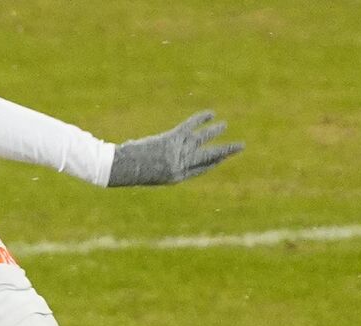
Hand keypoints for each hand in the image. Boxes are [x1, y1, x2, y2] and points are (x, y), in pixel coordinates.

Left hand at [108, 111, 243, 186]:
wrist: (121, 169)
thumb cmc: (131, 172)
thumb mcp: (149, 174)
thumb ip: (163, 167)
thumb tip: (167, 158)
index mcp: (176, 178)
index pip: (200, 170)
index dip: (213, 163)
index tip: (222, 158)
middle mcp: (180, 165)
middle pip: (207, 156)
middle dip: (225, 151)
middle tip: (240, 146)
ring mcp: (177, 153)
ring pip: (201, 140)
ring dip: (214, 131)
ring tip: (225, 125)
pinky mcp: (172, 140)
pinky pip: (190, 126)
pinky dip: (200, 119)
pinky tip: (211, 113)